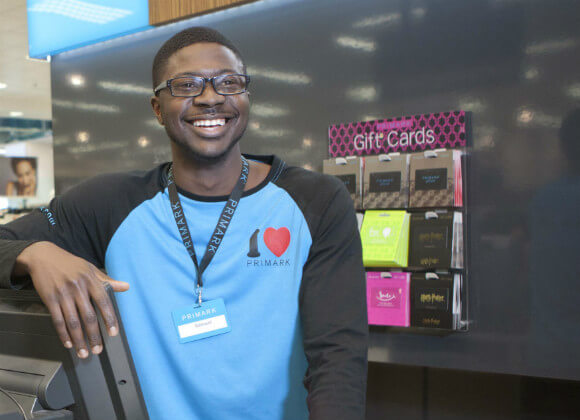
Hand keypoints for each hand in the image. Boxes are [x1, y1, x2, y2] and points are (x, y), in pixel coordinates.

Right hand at [15, 241, 129, 358]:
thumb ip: (107, 280)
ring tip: (84, 352)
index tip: (113, 333)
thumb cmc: (70, 264)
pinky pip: (58, 320)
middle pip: (88, 316)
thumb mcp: (90, 268)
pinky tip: (69, 343)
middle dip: (94, 335)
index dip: (109, 318)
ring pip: (73, 322)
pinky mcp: (49, 299)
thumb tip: (126, 286)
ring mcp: (63, 294)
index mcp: (91, 280)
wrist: (43, 256)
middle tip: (98, 349)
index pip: (104, 302)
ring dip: (79, 340)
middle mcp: (78, 287)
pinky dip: (63, 334)